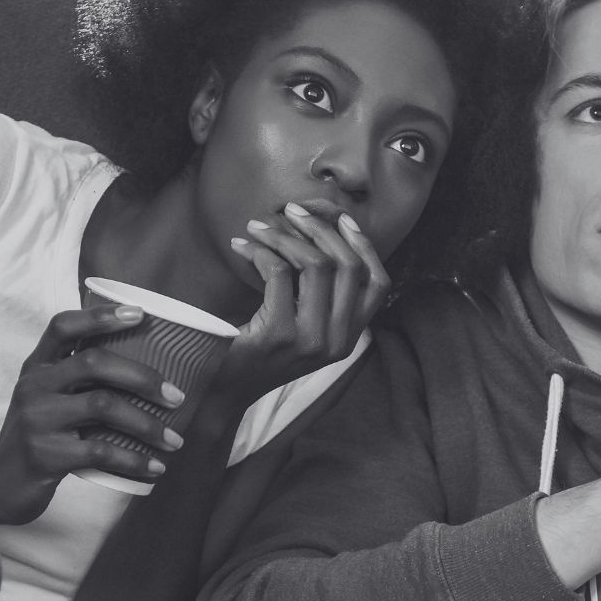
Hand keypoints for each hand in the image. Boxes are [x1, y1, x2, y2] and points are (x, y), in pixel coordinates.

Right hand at [0, 305, 186, 522]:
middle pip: (94, 363)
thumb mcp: (49, 399)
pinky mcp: (45, 454)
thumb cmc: (40, 435)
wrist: (1, 482)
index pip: (63, 326)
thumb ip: (79, 381)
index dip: (101, 316)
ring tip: (174, 440)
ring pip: (104, 406)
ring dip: (147, 424)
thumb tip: (148, 370)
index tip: (140, 314)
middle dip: (143, 377)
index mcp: (37, 366)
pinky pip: (100, 451)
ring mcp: (37, 419)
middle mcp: (34, 386)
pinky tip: (154, 467)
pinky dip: (134, 459)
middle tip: (177, 397)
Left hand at [218, 202, 390, 409]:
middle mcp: (337, 342)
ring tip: (259, 227)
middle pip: (347, 266)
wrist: (223, 390)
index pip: (377, 285)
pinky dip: (259, 251)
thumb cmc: (259, 351)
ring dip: (284, 236)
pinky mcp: (279, 334)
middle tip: (291, 211)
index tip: (342, 219)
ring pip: (314, 264)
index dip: (365, 245)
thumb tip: (322, 233)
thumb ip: (321, 297)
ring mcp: (310, 340)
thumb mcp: (303, 328)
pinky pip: (277, 273)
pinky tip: (242, 247)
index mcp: (348, 339)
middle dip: (320, 228)